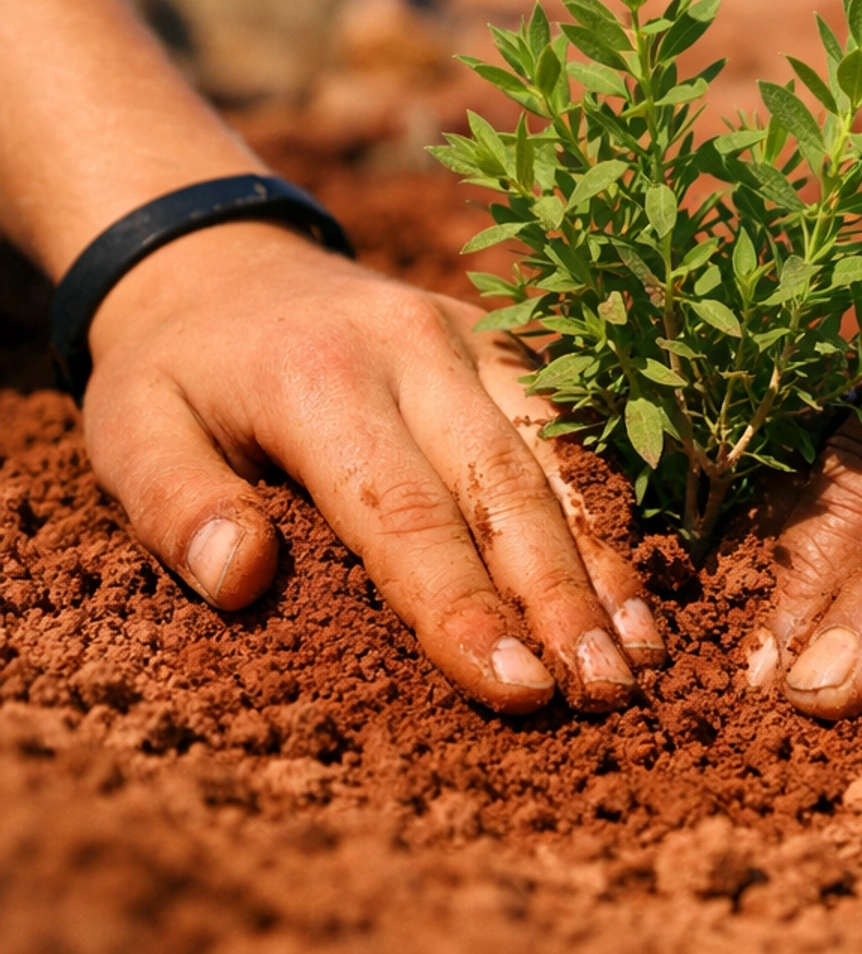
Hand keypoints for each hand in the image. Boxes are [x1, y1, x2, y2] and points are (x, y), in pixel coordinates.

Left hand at [81, 223, 663, 713]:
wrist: (223, 261)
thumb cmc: (178, 375)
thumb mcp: (127, 430)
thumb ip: (171, 503)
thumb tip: (241, 581)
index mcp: (318, 378)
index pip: (402, 511)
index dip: (462, 605)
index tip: (515, 689)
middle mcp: (412, 348)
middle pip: (502, 486)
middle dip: (557, 597)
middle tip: (602, 692)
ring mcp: (471, 337)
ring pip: (553, 459)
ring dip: (602, 563)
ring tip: (641, 658)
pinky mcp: (506, 344)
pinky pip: (568, 433)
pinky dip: (608, 516)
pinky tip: (640, 595)